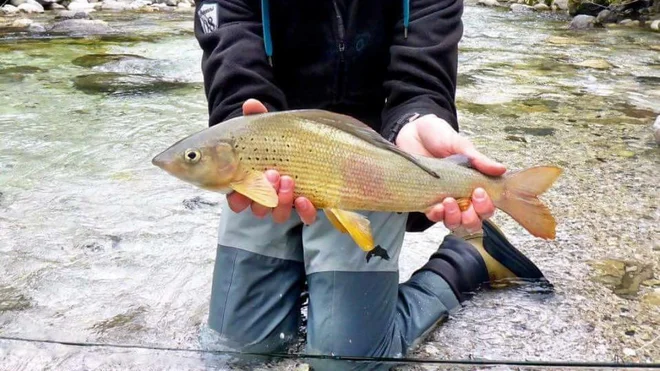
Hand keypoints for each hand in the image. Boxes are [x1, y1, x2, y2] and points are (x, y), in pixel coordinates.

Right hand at [226, 99, 317, 224]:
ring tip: (289, 181)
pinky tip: (305, 200)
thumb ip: (255, 118)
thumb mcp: (263, 128)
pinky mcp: (304, 204)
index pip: (236, 200)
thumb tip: (251, 104)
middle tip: (272, 173)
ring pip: (279, 214)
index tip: (243, 183)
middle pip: (258, 208)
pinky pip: (304, 216)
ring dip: (283, 201)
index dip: (238, 197)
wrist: (298, 143)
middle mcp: (264, 197)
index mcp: (247, 183)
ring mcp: (285, 202)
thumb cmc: (271, 140)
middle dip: (264, 194)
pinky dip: (305, 212)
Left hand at [395, 114, 505, 232]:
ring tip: (449, 202)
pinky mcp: (425, 200)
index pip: (485, 207)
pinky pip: (433, 216)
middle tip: (467, 202)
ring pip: (454, 223)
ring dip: (454, 218)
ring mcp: (442, 200)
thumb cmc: (438, 136)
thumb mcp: (460, 145)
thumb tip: (501, 169)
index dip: (485, 206)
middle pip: (472, 221)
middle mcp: (460, 196)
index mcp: (472, 184)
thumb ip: (478, 159)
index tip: (479, 192)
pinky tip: (436, 206)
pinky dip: (436, 214)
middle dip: (472, 218)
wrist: (412, 131)